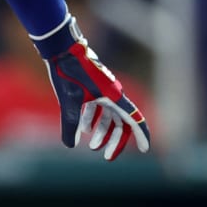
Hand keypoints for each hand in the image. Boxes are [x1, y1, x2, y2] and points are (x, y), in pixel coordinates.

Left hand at [37, 17, 150, 161]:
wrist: (61, 49)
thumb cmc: (68, 73)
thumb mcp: (68, 102)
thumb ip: (70, 125)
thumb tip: (71, 145)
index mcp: (113, 97)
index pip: (134, 119)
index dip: (141, 135)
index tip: (145, 151)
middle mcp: (113, 94)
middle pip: (122, 122)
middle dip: (116, 141)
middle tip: (107, 157)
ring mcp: (104, 90)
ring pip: (110, 116)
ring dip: (103, 132)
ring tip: (92, 146)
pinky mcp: (94, 87)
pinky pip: (100, 108)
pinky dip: (94, 120)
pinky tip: (84, 130)